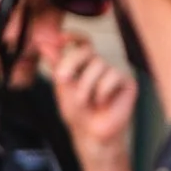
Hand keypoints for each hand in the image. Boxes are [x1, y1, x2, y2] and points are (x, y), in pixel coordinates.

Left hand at [42, 34, 136, 170]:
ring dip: (86, 85)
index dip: (74, 36)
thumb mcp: (62, 86)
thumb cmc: (77, 112)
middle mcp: (100, 65)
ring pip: (99, 64)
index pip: (83, 42)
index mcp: (84, 64)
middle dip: (72, 62)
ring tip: (86, 101)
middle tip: (63, 78)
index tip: (62, 38)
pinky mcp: (127, 83)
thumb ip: (55, 63)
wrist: (90, 134)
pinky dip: (102, 91)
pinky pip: (113, 76)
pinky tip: (103, 102)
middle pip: (88, 50)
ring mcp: (114, 72)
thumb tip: (43, 42)